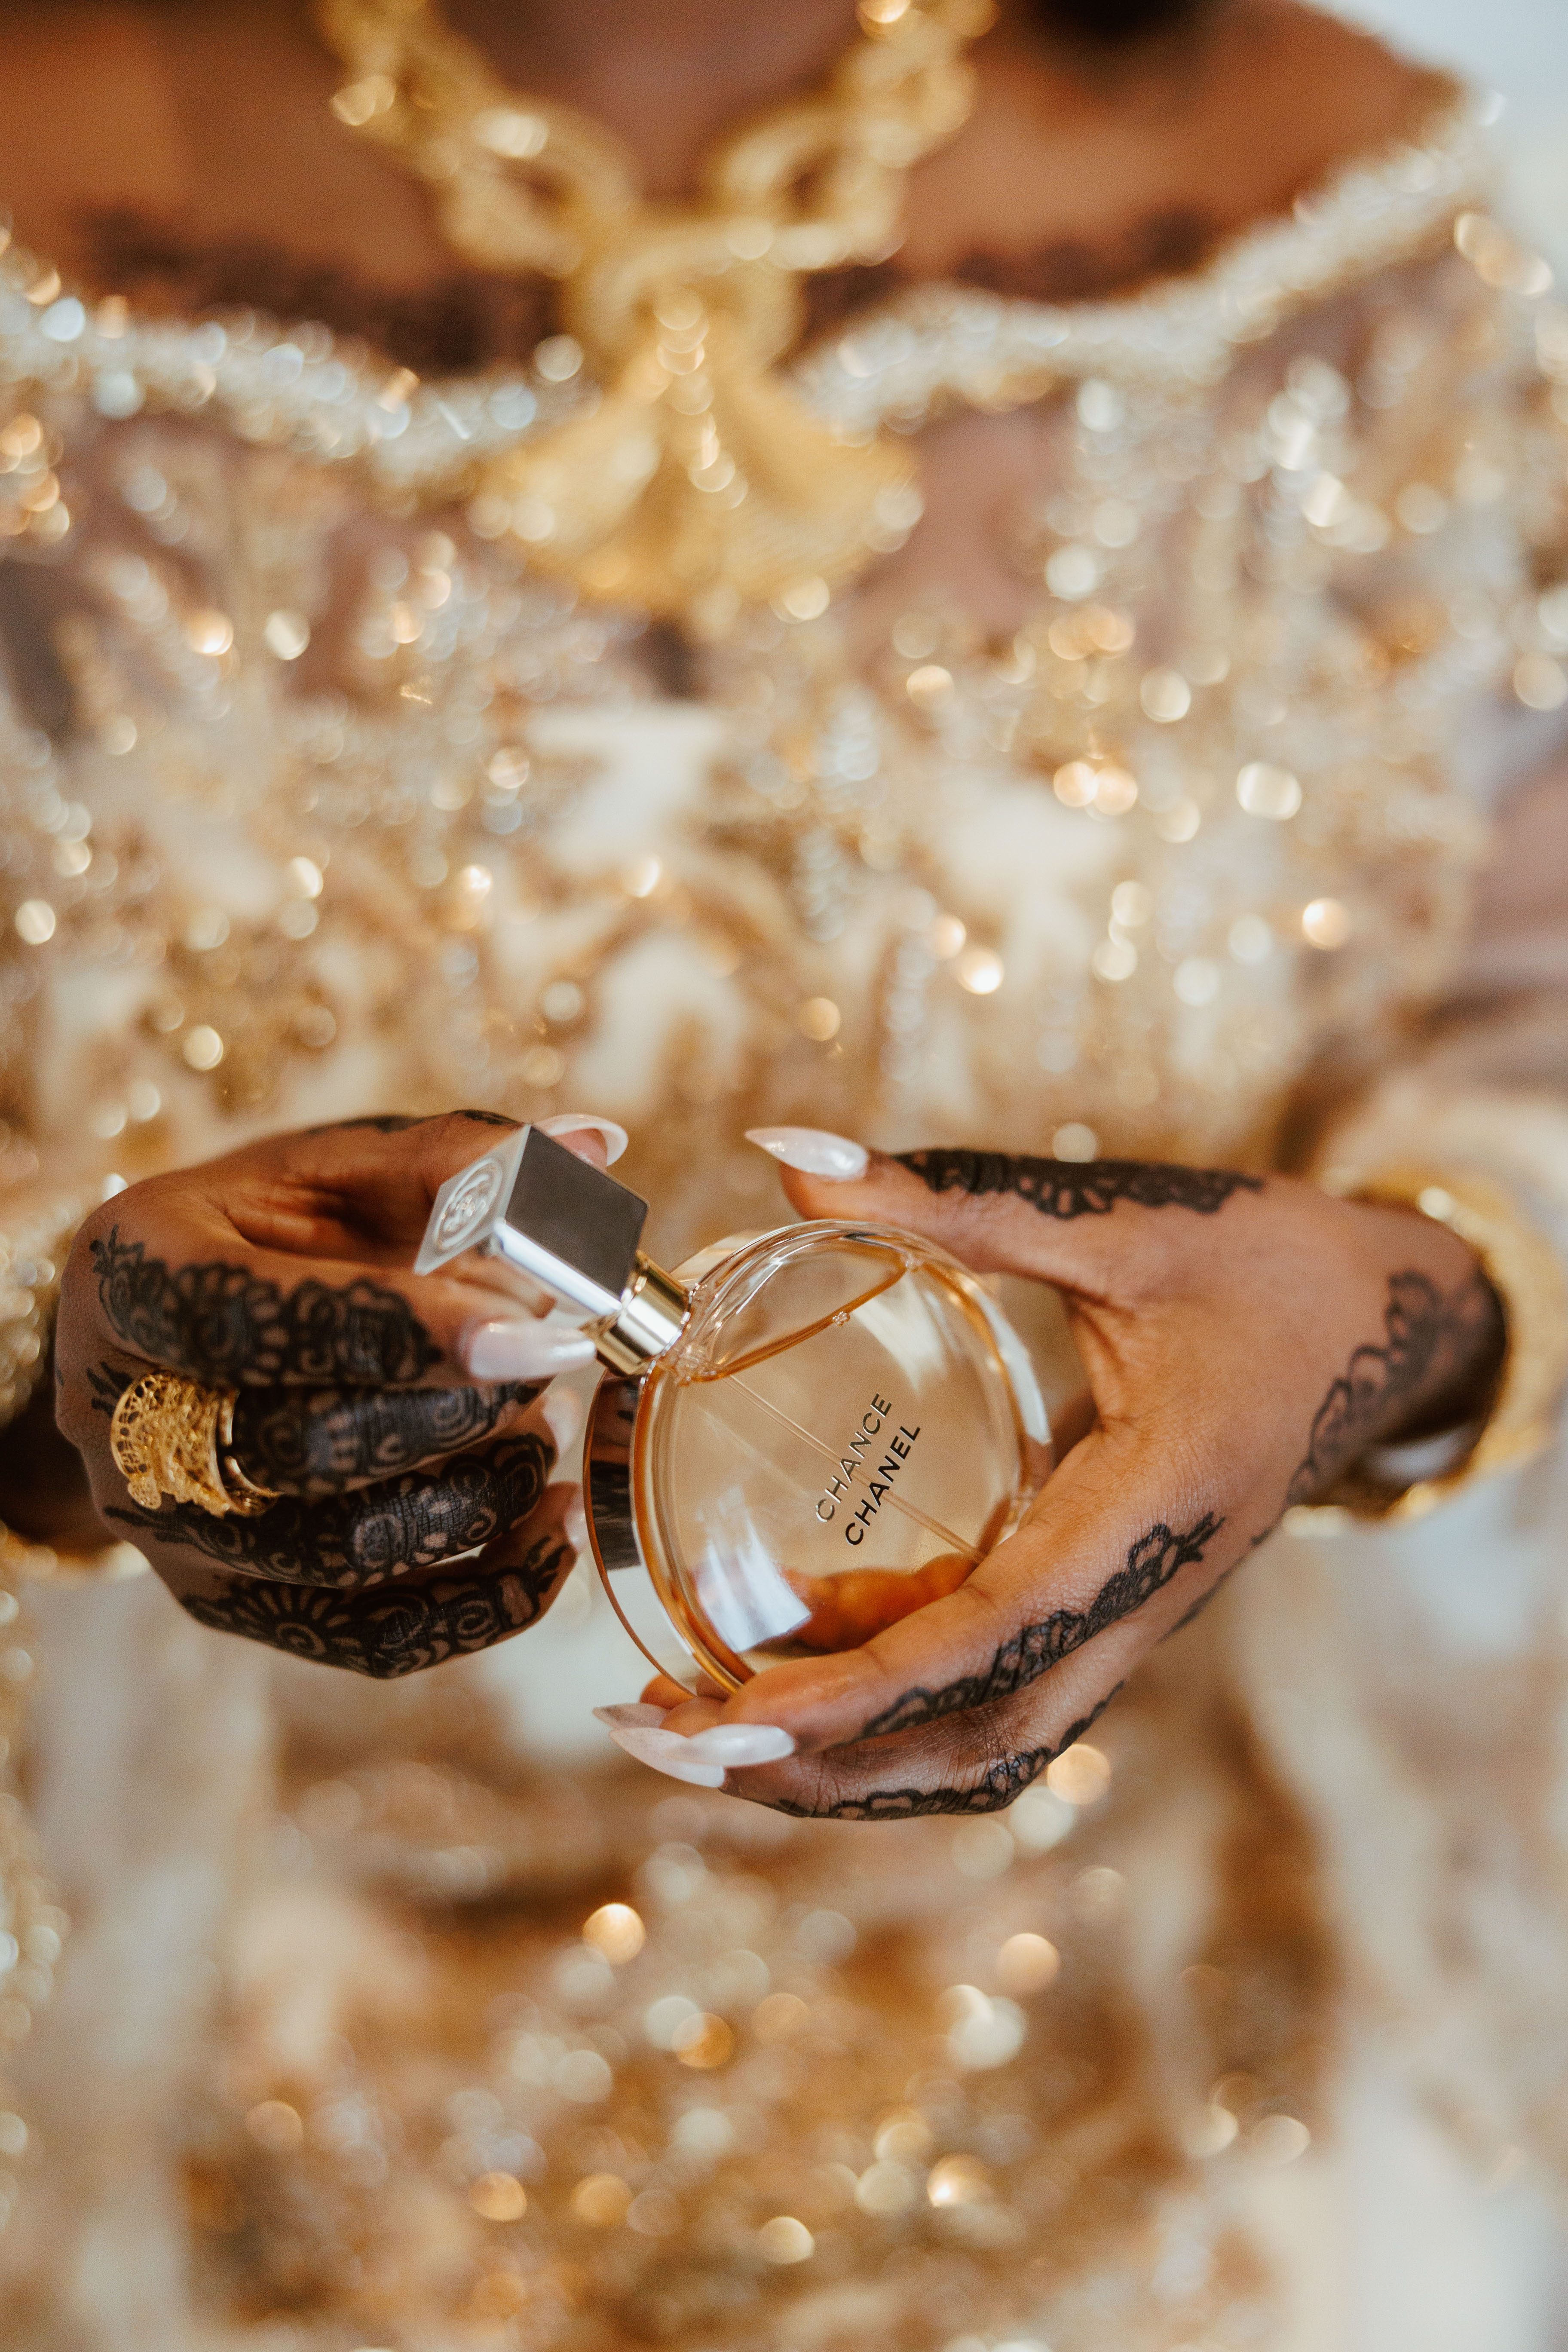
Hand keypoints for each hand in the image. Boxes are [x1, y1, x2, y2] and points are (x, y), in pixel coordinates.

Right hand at [53, 1111, 621, 1676]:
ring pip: (340, 1554)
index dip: (396, 1329)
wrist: (198, 1323)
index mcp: (133, 1272)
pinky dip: (484, 1602)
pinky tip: (555, 1533)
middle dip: (458, 1413)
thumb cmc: (283, 1230)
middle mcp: (120, 1413)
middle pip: (299, 1450)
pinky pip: (367, 1642)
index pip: (252, 1318)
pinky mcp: (227, 1602)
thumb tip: (591, 1148)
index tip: (527, 1327)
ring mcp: (167, 1525)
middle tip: (550, 1361)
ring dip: (481, 1497)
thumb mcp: (347, 1166)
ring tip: (547, 1429)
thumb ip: (462, 1159)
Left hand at [607, 1136, 1504, 1813]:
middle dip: (821, 1766)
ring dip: (852, 1771)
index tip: (735, 1720)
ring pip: (992, 1749)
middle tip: (663, 1738)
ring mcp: (1136, 1617)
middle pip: (979, 1742)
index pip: (997, 1637)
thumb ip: (959, 1197)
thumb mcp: (1126, 1218)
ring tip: (706, 1740)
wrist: (1391, 1317)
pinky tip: (802, 1691)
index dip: (862, 1691)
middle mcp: (1148, 1594)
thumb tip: (785, 1150)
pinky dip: (899, 1729)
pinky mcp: (1115, 1609)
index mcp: (1159, 1507)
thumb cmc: (1268, 1262)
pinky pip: (1005, 1706)